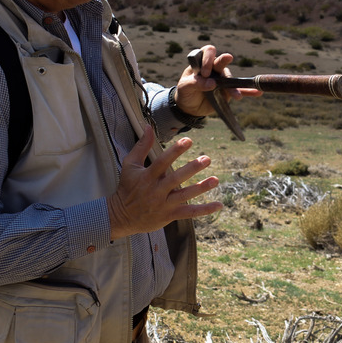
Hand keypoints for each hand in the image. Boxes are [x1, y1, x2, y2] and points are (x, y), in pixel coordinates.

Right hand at [106, 126, 221, 238]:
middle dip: (192, 168)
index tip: (188, 140)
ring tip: (216, 180)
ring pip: (185, 196)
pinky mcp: (170, 215)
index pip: (162, 162)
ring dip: (201, 188)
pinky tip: (219, 205)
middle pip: (176, 178)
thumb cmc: (127, 187)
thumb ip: (141, 146)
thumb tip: (148, 126)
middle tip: (207, 158)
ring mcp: (164, 204)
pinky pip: (189, 213)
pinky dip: (204, 210)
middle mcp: (156, 190)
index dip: (175, 151)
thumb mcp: (130, 165)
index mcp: (147, 176)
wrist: (122, 217)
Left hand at [173, 44, 261, 116]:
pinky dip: (249, 91)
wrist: (189, 107)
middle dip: (223, 60)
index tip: (205, 73)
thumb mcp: (185, 87)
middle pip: (221, 62)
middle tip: (227, 58)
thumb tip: (212, 84)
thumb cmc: (185, 92)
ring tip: (236, 95)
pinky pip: (240, 90)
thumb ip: (196, 83)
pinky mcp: (227, 92)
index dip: (207, 59)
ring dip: (234, 86)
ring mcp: (222, 80)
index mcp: (201, 63)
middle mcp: (214, 69)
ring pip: (230, 79)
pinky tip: (258, 92)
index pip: (207, 52)